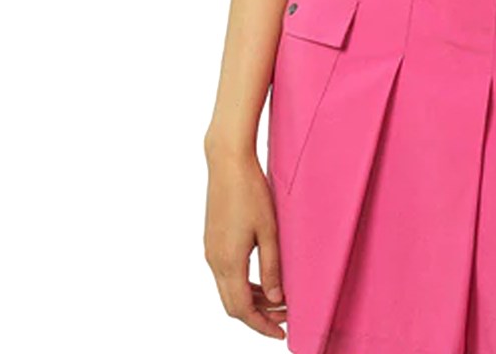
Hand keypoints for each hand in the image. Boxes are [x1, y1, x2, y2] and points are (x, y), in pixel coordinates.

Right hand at [204, 145, 286, 338]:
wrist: (227, 163)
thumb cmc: (251, 192)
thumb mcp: (269, 230)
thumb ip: (272, 266)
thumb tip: (277, 299)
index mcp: (228, 262)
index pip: (242, 309)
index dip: (261, 326)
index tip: (282, 334)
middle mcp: (214, 260)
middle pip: (233, 304)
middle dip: (258, 317)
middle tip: (284, 319)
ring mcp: (211, 250)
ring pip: (228, 289)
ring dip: (252, 300)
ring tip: (279, 301)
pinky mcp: (212, 240)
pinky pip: (226, 274)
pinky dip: (244, 284)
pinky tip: (263, 279)